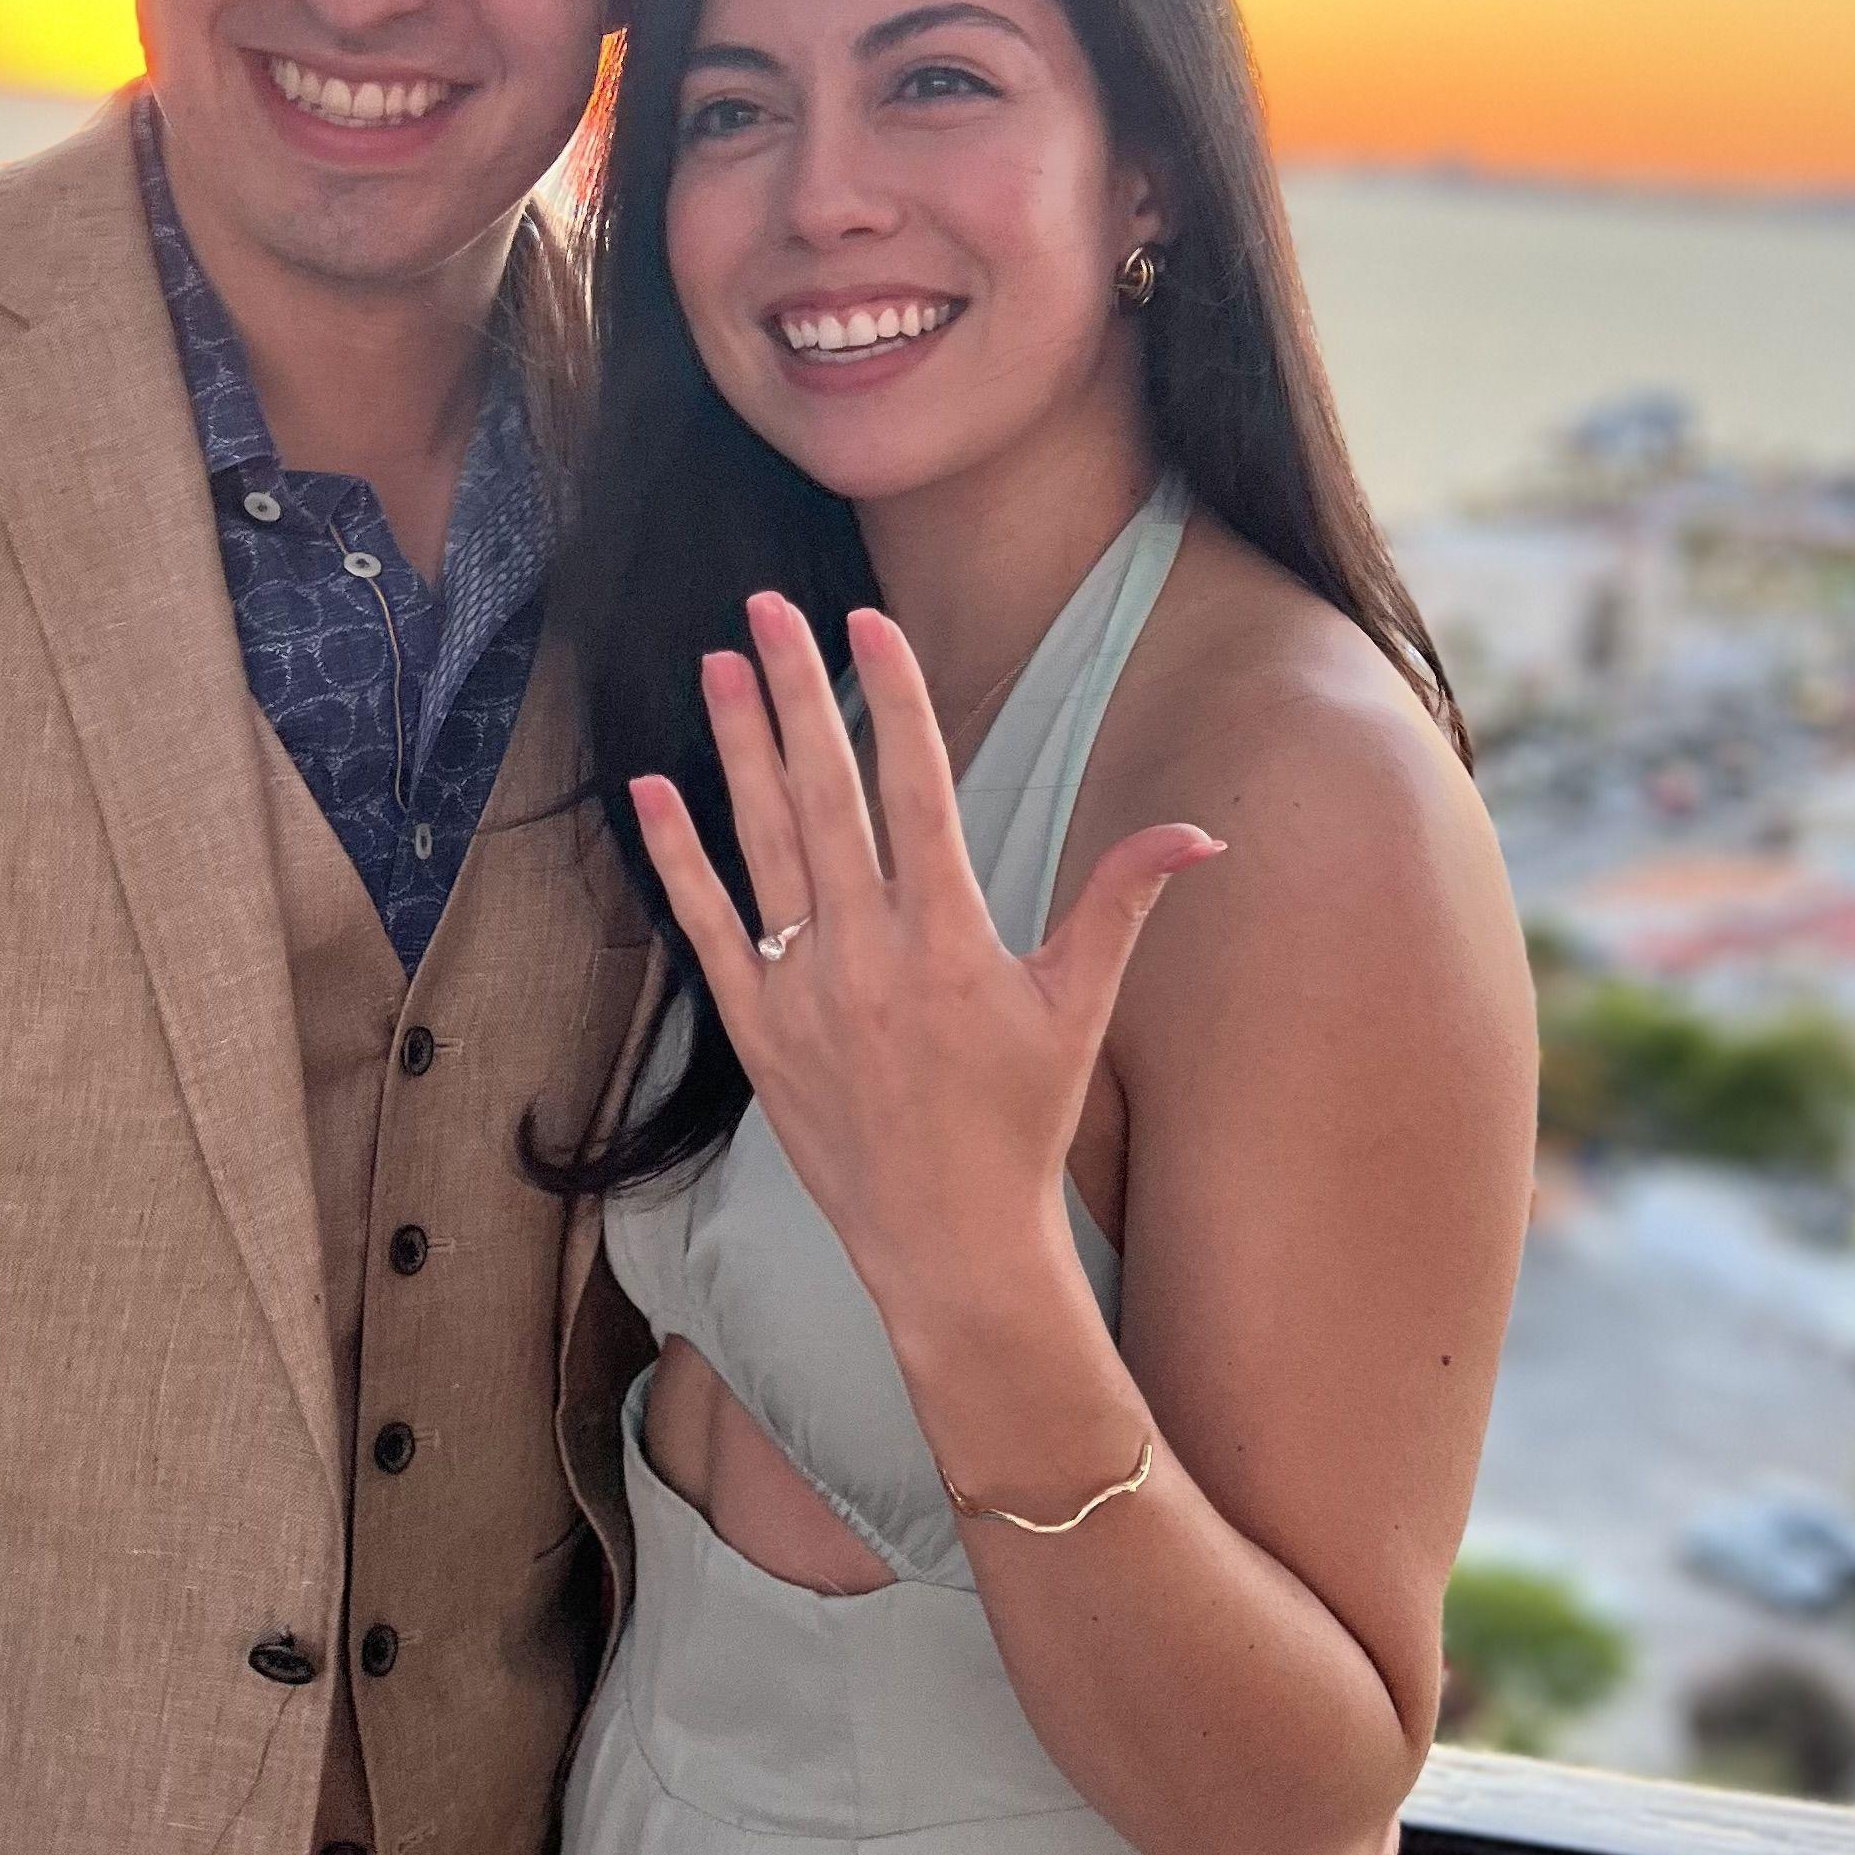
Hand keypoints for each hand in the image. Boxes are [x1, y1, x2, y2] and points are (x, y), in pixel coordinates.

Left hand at [627, 595, 1218, 1334]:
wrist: (949, 1244)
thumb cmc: (1022, 1122)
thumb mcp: (1081, 1007)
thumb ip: (1122, 901)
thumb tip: (1200, 833)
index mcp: (950, 937)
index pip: (915, 788)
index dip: (891, 697)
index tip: (866, 622)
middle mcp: (869, 954)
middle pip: (825, 795)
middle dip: (794, 693)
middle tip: (767, 610)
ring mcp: (804, 992)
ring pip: (763, 844)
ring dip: (738, 749)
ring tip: (716, 665)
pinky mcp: (757, 1032)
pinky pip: (708, 929)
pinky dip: (679, 859)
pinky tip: (653, 789)